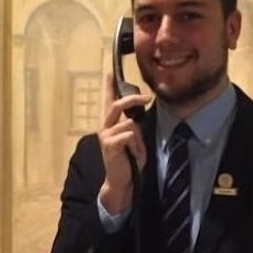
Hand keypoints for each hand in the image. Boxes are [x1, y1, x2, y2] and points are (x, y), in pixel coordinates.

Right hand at [98, 73, 150, 213]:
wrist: (121, 180)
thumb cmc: (129, 160)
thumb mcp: (134, 140)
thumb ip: (133, 127)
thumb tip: (135, 118)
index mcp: (111, 124)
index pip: (109, 101)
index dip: (110, 86)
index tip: (109, 71)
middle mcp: (105, 127)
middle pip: (118, 105)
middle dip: (133, 99)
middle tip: (147, 98)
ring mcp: (106, 135)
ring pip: (129, 124)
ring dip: (138, 138)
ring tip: (136, 150)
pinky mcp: (110, 144)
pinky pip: (129, 135)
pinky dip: (136, 145)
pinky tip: (132, 154)